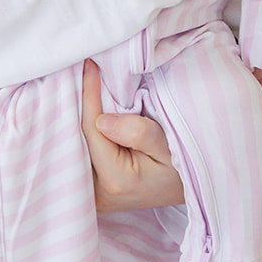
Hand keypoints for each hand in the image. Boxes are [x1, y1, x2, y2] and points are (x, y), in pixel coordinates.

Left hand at [82, 59, 184, 211]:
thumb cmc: (182, 169)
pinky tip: (83, 110)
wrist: (185, 195)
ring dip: (77, 117)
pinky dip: (82, 132)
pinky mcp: (91, 191)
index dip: (89, 95)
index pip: (91, 129)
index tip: (90, 66)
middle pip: (77, 139)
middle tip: (79, 71)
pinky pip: (82, 153)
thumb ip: (138, 132)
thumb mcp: (169, 146)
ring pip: (76, 146)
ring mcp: (92, 195)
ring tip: (78, 86)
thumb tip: (101, 119)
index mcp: (115, 180)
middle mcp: (97, 193)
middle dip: (77, 104)